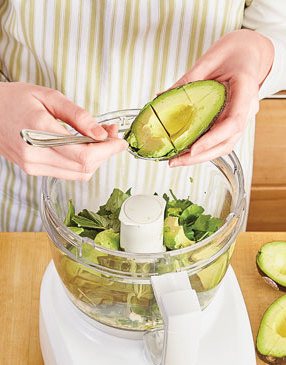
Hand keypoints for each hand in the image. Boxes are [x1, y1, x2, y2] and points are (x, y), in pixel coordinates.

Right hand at [0, 82, 127, 179]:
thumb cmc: (15, 99)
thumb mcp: (49, 97)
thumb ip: (78, 116)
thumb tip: (102, 134)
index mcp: (39, 133)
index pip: (84, 154)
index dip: (108, 150)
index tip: (120, 141)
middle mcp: (35, 156)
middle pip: (84, 168)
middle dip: (105, 153)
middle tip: (111, 135)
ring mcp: (33, 166)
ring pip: (78, 174)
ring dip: (95, 159)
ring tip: (99, 139)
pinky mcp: (33, 170)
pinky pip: (67, 173)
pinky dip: (81, 163)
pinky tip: (83, 147)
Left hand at [169, 29, 273, 166]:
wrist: (250, 52)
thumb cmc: (235, 51)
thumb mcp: (210, 59)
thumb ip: (188, 79)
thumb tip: (162, 97)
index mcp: (246, 91)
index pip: (232, 122)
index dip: (212, 139)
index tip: (193, 149)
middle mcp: (247, 109)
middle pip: (227, 142)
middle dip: (201, 156)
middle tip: (176, 161)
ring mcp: (242, 117)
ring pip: (224, 145)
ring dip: (201, 156)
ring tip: (177, 159)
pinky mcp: (233, 120)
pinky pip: (220, 138)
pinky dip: (204, 147)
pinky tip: (187, 150)